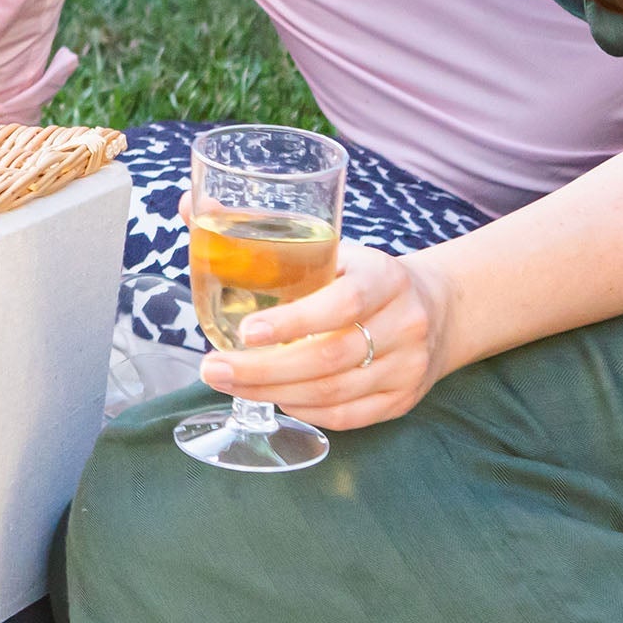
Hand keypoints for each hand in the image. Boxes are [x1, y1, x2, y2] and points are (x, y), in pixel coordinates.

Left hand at [200, 243, 452, 430]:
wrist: (438, 308)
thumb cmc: (363, 275)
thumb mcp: (331, 246)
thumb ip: (264, 232)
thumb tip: (184, 205)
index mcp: (385, 277)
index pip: (343, 303)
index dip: (294, 321)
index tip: (246, 331)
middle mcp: (403, 324)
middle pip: (329, 357)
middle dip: (262, 369)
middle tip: (212, 367)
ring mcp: (407, 367)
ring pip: (332, 393)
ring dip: (271, 392)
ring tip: (227, 383)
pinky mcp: (402, 400)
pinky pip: (346, 417)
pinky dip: (302, 410)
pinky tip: (271, 397)